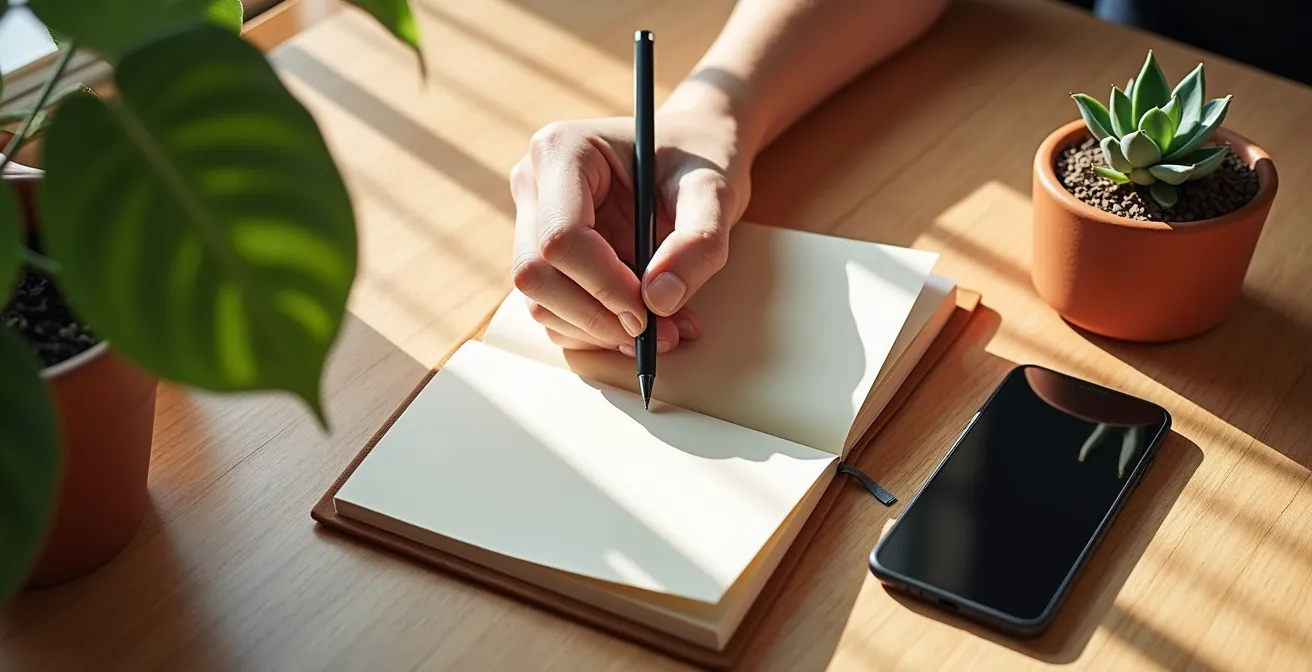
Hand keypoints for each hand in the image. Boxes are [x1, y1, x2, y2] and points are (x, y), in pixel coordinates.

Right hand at [508, 108, 751, 353]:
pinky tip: (647, 322)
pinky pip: (555, 311)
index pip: (560, 237)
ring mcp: (533, 222)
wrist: (694, 151)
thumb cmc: (701, 156)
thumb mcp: (715, 190)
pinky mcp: (546, 255)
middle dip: (596, 317)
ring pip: (539, 302)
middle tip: (658, 333)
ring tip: (665, 329)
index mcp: (563, 151)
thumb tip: (659, 300)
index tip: (650, 313)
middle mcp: (534, 184)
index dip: (603, 286)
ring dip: (600, 332)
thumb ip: (699, 240)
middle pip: (536, 274)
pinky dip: (599, 332)